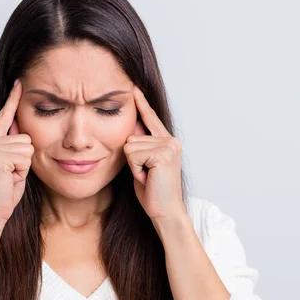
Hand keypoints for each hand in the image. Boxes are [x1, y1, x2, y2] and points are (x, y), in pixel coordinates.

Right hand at [0, 78, 33, 224]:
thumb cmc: (2, 193)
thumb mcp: (12, 166)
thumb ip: (14, 146)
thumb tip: (19, 128)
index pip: (4, 116)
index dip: (13, 100)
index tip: (20, 82)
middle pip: (25, 137)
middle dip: (25, 159)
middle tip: (11, 175)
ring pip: (27, 147)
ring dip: (24, 166)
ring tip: (9, 177)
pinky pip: (25, 157)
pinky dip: (22, 171)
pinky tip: (9, 178)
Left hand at [123, 86, 187, 223]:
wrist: (165, 211)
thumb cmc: (153, 192)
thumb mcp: (142, 165)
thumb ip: (139, 147)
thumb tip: (129, 130)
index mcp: (167, 141)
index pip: (150, 119)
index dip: (141, 104)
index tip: (134, 88)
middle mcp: (170, 140)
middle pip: (131, 137)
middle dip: (132, 160)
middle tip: (146, 175)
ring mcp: (168, 145)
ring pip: (130, 146)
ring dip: (133, 166)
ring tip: (147, 177)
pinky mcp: (163, 153)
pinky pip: (133, 154)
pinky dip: (135, 170)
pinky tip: (148, 178)